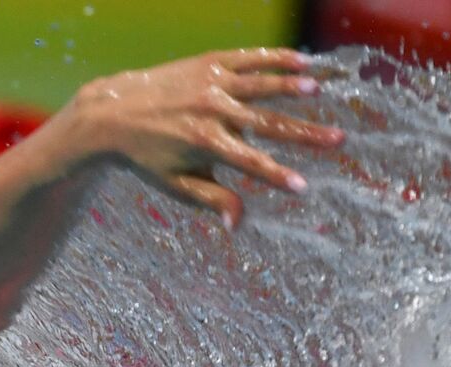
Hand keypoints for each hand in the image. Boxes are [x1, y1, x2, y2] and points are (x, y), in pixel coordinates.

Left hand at [62, 48, 344, 227]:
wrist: (113, 112)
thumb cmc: (147, 155)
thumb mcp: (176, 183)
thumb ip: (211, 198)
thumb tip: (239, 224)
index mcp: (205, 142)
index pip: (250, 162)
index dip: (277, 176)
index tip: (303, 187)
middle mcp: (211, 110)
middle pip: (267, 123)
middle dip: (305, 133)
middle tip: (338, 139)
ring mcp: (211, 82)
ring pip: (261, 84)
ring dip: (292, 86)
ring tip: (321, 89)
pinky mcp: (209, 63)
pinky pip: (248, 59)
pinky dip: (275, 59)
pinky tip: (302, 61)